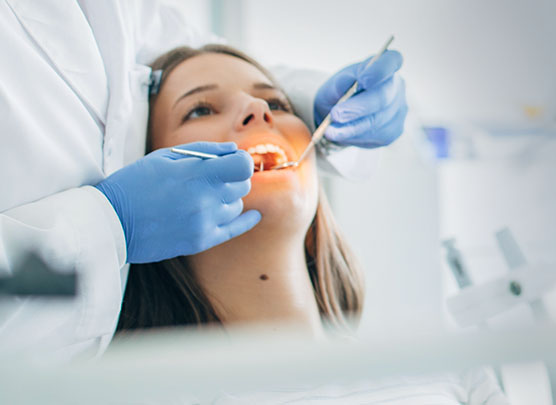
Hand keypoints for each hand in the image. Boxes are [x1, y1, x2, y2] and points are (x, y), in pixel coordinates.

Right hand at [95, 142, 259, 262]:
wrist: (113, 222)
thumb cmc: (136, 183)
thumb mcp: (165, 156)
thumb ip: (204, 151)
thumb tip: (234, 150)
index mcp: (195, 174)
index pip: (242, 165)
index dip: (240, 160)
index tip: (231, 161)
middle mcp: (205, 200)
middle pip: (242, 185)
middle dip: (231, 178)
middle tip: (211, 178)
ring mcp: (204, 223)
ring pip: (237, 205)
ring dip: (227, 198)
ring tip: (203, 196)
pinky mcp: (201, 242)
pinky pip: (235, 229)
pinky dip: (245, 220)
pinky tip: (252, 214)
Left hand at [314, 50, 406, 147]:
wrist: (339, 111)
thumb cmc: (341, 91)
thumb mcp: (336, 82)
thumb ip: (345, 81)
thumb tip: (357, 83)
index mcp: (386, 65)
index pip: (392, 61)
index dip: (380, 71)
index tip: (362, 79)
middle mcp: (397, 87)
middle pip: (382, 98)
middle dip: (357, 108)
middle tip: (335, 114)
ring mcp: (398, 111)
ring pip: (376, 122)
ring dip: (351, 128)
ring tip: (330, 131)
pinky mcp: (393, 131)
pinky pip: (374, 136)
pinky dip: (354, 137)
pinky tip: (341, 134)